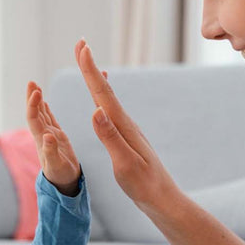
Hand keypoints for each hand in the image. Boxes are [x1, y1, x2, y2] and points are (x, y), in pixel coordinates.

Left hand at [26, 80, 81, 195]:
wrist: (64, 183)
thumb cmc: (61, 176)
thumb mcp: (57, 165)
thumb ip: (51, 151)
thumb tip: (47, 136)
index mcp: (42, 140)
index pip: (34, 119)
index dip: (33, 105)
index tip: (37, 92)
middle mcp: (43, 135)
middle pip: (35, 113)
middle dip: (32, 97)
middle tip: (31, 82)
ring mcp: (49, 135)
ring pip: (41, 114)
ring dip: (37, 100)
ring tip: (35, 85)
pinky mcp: (56, 136)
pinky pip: (49, 119)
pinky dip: (46, 108)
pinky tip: (44, 101)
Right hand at [73, 39, 180, 214]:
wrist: (163, 200)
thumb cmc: (144, 186)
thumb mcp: (125, 163)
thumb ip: (110, 137)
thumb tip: (96, 110)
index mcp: (123, 127)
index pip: (102, 94)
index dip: (90, 70)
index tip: (82, 47)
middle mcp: (126, 124)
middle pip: (104, 91)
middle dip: (90, 67)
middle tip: (80, 44)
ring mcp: (127, 131)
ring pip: (107, 100)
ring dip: (95, 81)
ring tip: (88, 64)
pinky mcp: (127, 140)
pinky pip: (111, 113)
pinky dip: (103, 100)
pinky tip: (102, 101)